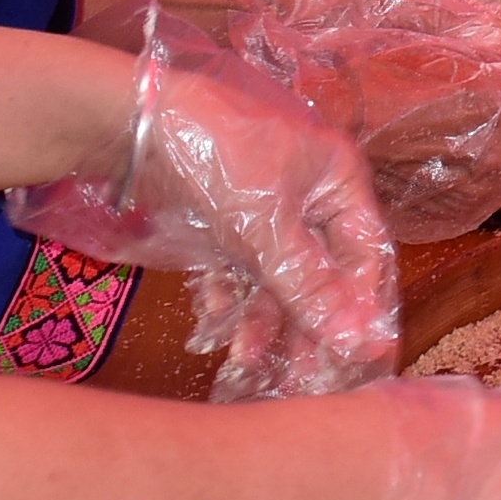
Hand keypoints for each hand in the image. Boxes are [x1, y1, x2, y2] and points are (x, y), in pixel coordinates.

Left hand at [9, 31, 401, 399]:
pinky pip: (241, 271)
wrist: (133, 124)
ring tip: (245, 358)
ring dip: (264, 319)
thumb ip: (310, 285)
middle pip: (322, 272)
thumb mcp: (268, 226)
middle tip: (299, 375)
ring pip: (277, 278)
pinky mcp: (226, 221)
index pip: (367, 254)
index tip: (356, 358)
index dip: (364, 306)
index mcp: (338, 180)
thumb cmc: (219, 156)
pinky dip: (230, 299)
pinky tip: (215, 327)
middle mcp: (309, 194)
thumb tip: (357, 341)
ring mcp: (266, 208)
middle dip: (308, 324)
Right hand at [194, 0, 500, 240]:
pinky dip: (481, 175)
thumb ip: (495, 35)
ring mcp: (481, 190)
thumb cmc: (359, 67)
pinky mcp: (454, 217)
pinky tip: (446, 155)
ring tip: (469, 126)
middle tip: (489, 85)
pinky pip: (490, 194)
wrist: (304, 122)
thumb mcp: (430, 29)